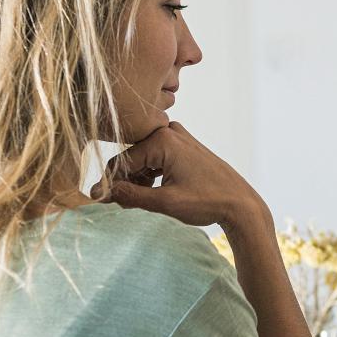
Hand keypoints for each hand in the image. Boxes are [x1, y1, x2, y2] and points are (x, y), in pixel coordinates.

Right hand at [95, 122, 269, 230]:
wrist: (240, 203)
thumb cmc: (207, 201)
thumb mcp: (164, 201)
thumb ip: (131, 195)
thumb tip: (102, 193)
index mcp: (162, 140)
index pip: (122, 162)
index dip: (108, 183)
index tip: (96, 200)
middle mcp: (169, 131)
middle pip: (132, 158)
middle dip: (125, 181)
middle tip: (122, 204)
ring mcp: (178, 136)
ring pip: (144, 158)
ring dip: (138, 179)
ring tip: (141, 201)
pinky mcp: (184, 145)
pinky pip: (157, 157)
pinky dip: (151, 174)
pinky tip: (154, 191)